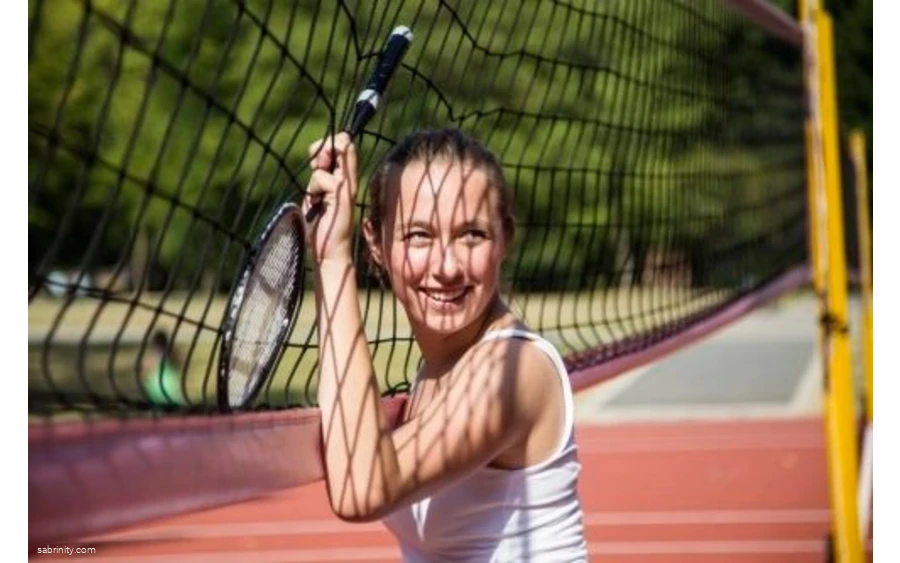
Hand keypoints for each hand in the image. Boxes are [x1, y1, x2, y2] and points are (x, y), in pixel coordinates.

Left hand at [303, 132, 358, 262]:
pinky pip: (322, 177)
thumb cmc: (321, 226)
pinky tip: (318, 205)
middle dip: (323, 148)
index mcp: (345, 179)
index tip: (318, 163)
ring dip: (316, 174)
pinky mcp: (343, 196)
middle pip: (343, 142)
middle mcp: (350, 180)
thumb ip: (319, 176)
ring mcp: (348, 187)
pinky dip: (314, 189)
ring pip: (333, 156)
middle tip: (316, 168)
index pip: (343, 145)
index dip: (327, 146)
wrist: (329, 251)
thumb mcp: (316, 194)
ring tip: (317, 196)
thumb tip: (318, 156)